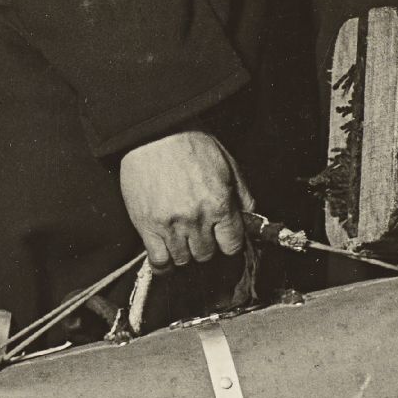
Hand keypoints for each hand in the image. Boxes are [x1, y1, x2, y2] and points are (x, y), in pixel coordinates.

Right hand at [118, 131, 248, 270]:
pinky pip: (159, 261)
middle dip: (206, 245)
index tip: (223, 238)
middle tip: (199, 232)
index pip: (231, 245)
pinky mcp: (147, 226)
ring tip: (181, 237)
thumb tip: (250, 218)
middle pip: (207, 254)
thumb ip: (241, 194)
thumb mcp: (227, 163)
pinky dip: (164, 264)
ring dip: (185, 252)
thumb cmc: (190, 143)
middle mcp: (196, 218)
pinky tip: (166, 254)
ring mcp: (170, 224)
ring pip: (184, 260)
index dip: (228, 243)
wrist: (152, 133)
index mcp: (219, 203)